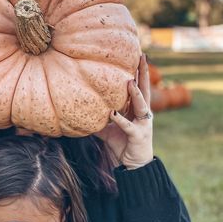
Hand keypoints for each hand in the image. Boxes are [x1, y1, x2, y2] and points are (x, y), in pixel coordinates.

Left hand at [95, 54, 153, 169]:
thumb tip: (77, 114)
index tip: (136, 55)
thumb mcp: (107, 130)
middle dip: (144, 73)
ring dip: (136, 93)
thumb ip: (97, 121)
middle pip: (145, 89)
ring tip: (129, 81)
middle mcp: (143, 114)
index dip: (137, 72)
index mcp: (136, 110)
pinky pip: (128, 126)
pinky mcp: (139, 136)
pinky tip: (112, 113)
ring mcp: (143, 124)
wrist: (133, 166)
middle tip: (142, 56)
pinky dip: (120, 120)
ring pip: (141, 105)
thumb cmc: (122, 145)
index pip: (138, 87)